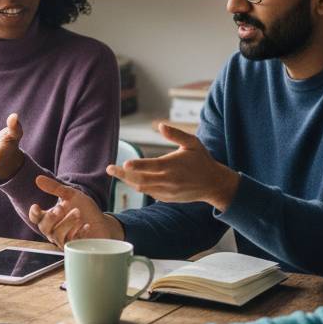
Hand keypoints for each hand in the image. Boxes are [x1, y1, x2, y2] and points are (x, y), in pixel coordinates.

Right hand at [28, 175, 122, 246]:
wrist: (101, 222)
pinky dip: (80, 233)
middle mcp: (54, 230)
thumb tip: (38, 178)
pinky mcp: (76, 246)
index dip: (34, 213)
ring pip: (58, 235)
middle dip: (51, 218)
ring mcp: (64, 240)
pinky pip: (74, 242)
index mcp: (50, 218)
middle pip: (44, 228)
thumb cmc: (84, 208)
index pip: (36, 218)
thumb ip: (55, 188)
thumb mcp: (70, 195)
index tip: (37, 206)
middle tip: (61, 208)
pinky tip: (86, 226)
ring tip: (77, 212)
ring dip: (67, 223)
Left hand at [107, 123, 239, 209]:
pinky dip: (139, 186)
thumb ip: (176, 134)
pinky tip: (131, 179)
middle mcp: (168, 180)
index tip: (124, 164)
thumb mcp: (192, 143)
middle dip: (123, 175)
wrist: (213, 184)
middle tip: (109, 169)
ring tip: (116, 173)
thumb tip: (160, 125)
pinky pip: (149, 192)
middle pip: (140, 179)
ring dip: (128, 181)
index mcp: (172, 166)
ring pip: (142, 187)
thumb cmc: (202, 160)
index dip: (137, 166)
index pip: (151, 166)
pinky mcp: (167, 198)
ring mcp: (167, 191)